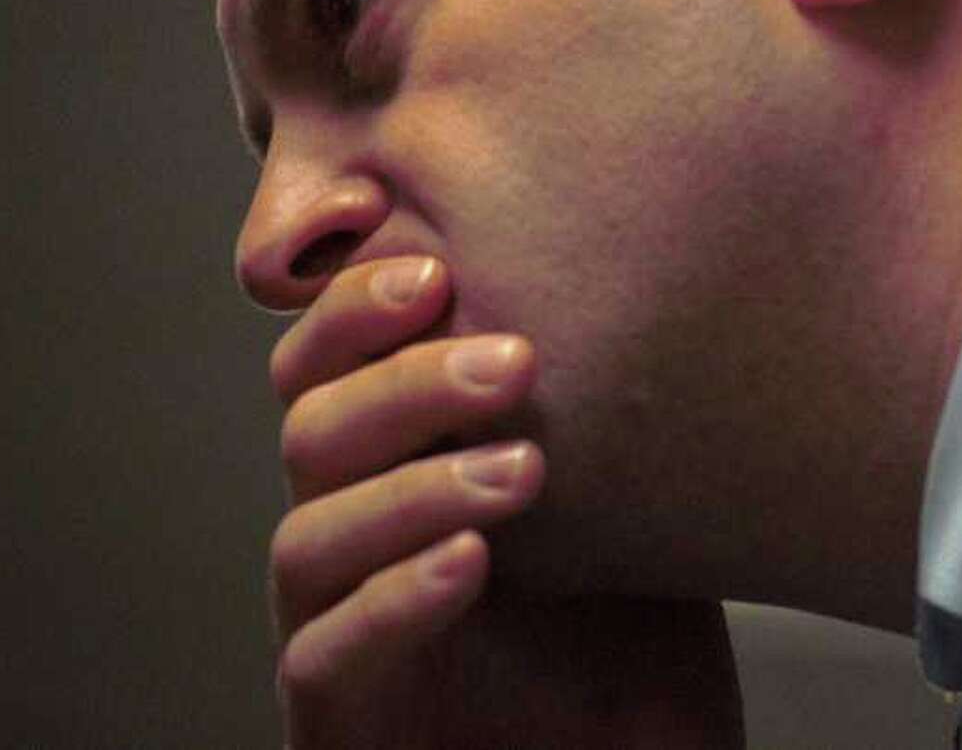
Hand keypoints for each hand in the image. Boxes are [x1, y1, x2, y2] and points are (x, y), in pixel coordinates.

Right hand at [266, 257, 743, 747]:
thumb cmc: (635, 646)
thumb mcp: (632, 498)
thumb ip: (607, 401)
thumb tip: (651, 263)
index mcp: (404, 466)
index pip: (334, 362)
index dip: (357, 303)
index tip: (441, 258)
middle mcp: (358, 540)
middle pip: (311, 426)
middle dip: (402, 381)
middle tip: (513, 361)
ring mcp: (338, 635)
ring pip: (310, 535)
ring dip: (413, 488)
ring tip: (526, 470)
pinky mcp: (341, 726)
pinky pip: (327, 655)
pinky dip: (395, 600)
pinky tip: (471, 562)